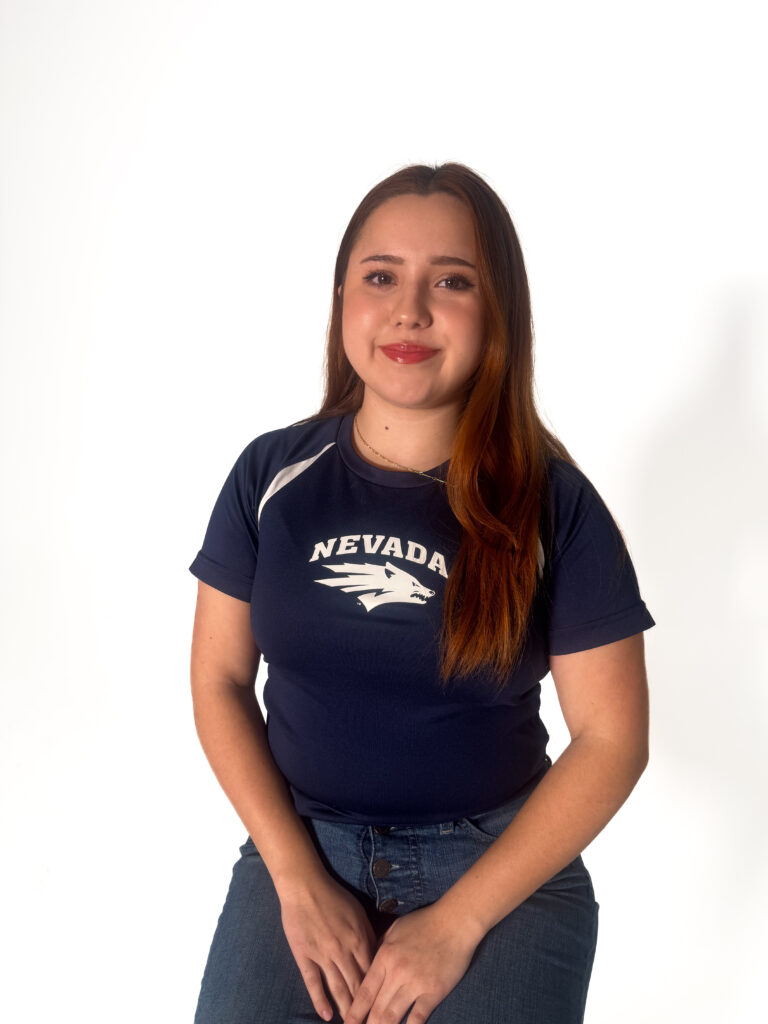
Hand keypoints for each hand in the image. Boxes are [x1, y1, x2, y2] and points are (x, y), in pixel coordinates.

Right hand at [279, 874, 378, 1020]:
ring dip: (346, 1008)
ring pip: (338, 988)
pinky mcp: (305, 956)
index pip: (372, 973)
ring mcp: (323, 955)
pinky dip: (320, 999)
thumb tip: (378, 957)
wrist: (305, 887)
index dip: (378, 992)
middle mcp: (343, 951)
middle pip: (356, 985)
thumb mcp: (358, 913)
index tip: (383, 1007)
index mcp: (359, 940)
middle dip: (364, 1008)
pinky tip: (326, 1015)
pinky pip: (313, 982)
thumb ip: (369, 936)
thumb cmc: (334, 896)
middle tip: (370, 1022)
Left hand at [343, 903, 479, 1023]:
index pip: (364, 992)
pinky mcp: (434, 991)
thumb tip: (367, 966)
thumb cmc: (423, 923)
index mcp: (384, 957)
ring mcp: (416, 983)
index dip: (353, 1013)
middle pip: (376, 1009)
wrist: (454, 921)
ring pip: (393, 1016)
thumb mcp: (394, 930)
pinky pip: (418, 1017)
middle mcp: (397, 973)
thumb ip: (379, 949)